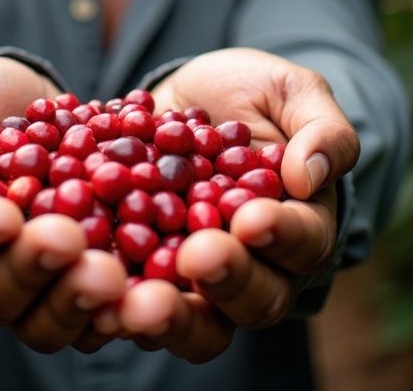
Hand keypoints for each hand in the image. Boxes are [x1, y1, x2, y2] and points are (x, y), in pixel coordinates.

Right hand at [0, 57, 126, 352]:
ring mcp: (28, 288)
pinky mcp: (75, 285)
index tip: (4, 215)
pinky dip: (117, 309)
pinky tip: (147, 289)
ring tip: (111, 274)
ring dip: (76, 300)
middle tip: (69, 241)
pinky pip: (92, 314)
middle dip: (31, 269)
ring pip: (42, 319)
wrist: (27, 113)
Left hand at [94, 48, 358, 360]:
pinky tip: (92, 289)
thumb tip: (310, 177)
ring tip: (139, 299)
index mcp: (301, 227)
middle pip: (254, 298)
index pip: (302, 242)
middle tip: (197, 257)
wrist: (186, 96)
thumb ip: (321, 129)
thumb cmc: (252, 93)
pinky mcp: (147, 275)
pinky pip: (134, 299)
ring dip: (170, 314)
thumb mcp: (291, 92)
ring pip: (196, 320)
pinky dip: (114, 301)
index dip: (280, 235)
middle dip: (226, 280)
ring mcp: (198, 280)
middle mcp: (257, 268)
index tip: (251, 220)